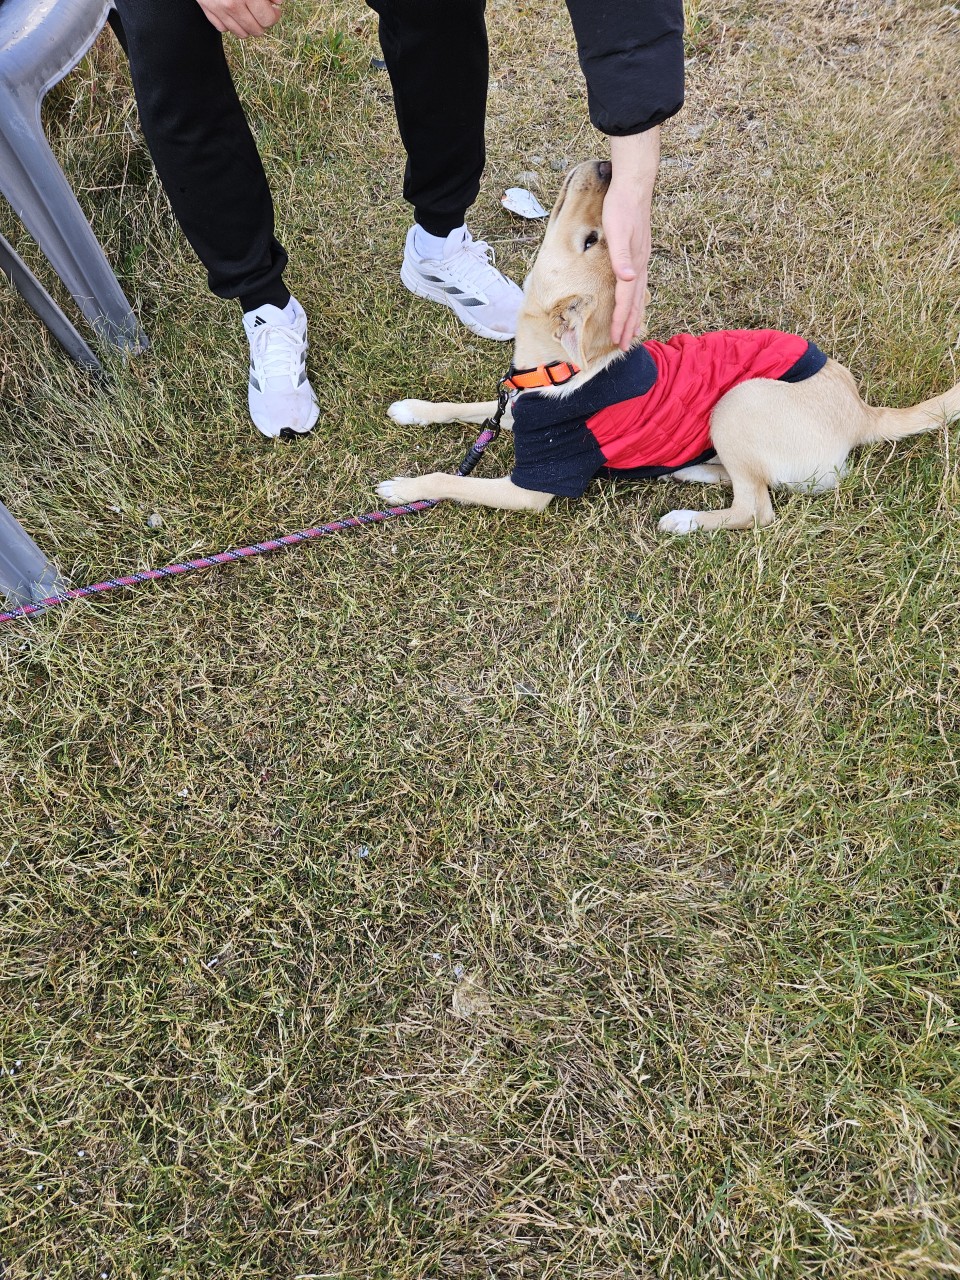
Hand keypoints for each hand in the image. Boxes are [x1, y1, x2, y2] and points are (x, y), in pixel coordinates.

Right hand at [197, 0, 283, 38]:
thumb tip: (278, 3)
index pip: (267, 19)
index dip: (274, 15)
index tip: (274, 9)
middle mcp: (232, 5)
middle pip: (256, 30)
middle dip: (262, 22)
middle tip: (262, 11)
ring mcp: (219, 9)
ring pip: (241, 33)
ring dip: (248, 26)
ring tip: (250, 13)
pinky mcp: (207, 10)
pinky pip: (223, 28)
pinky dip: (230, 23)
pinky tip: (234, 13)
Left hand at [603, 130, 660, 349]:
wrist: (634, 184)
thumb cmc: (621, 206)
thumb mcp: (618, 231)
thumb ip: (622, 256)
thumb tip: (629, 278)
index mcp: (634, 263)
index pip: (626, 300)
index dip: (622, 321)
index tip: (617, 340)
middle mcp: (640, 265)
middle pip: (635, 302)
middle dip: (629, 325)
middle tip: (624, 345)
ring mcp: (642, 259)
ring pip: (639, 294)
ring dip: (635, 314)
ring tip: (632, 330)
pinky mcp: (639, 252)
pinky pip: (639, 284)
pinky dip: (636, 298)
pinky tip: (634, 298)